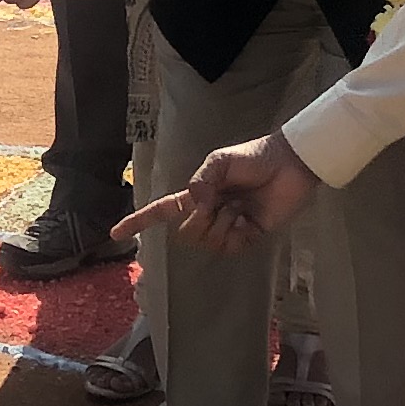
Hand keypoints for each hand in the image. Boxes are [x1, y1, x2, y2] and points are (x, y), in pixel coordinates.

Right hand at [121, 133, 321, 257]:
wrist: (289, 165)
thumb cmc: (254, 157)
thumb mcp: (219, 160)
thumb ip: (201, 181)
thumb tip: (196, 206)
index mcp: (196, 194)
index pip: (160, 211)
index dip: (138, 222)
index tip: (115, 233)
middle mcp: (208, 214)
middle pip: (185, 233)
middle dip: (200, 220)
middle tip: (222, 202)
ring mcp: (227, 227)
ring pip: (207, 242)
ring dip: (223, 223)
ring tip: (240, 207)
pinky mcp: (248, 237)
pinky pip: (230, 247)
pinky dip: (238, 234)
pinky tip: (249, 221)